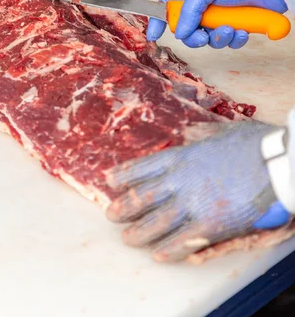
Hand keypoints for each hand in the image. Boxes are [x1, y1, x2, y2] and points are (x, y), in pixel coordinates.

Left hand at [106, 122, 290, 261]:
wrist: (276, 163)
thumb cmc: (253, 144)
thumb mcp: (222, 131)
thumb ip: (202, 134)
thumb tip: (191, 133)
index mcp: (182, 156)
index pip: (143, 167)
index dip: (125, 175)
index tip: (110, 181)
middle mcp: (180, 180)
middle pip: (142, 197)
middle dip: (123, 208)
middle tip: (111, 215)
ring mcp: (192, 203)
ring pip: (155, 223)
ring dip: (138, 233)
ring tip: (128, 239)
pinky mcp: (209, 225)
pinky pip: (181, 242)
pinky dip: (167, 250)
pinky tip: (158, 255)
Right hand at [147, 0, 287, 48]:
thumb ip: (189, 10)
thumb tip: (179, 32)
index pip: (168, 6)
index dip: (159, 20)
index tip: (154, 35)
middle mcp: (205, 6)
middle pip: (187, 30)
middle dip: (194, 37)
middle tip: (202, 36)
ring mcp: (221, 17)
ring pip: (209, 39)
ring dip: (219, 38)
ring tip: (231, 29)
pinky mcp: (237, 27)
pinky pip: (229, 42)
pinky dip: (235, 39)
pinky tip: (243, 31)